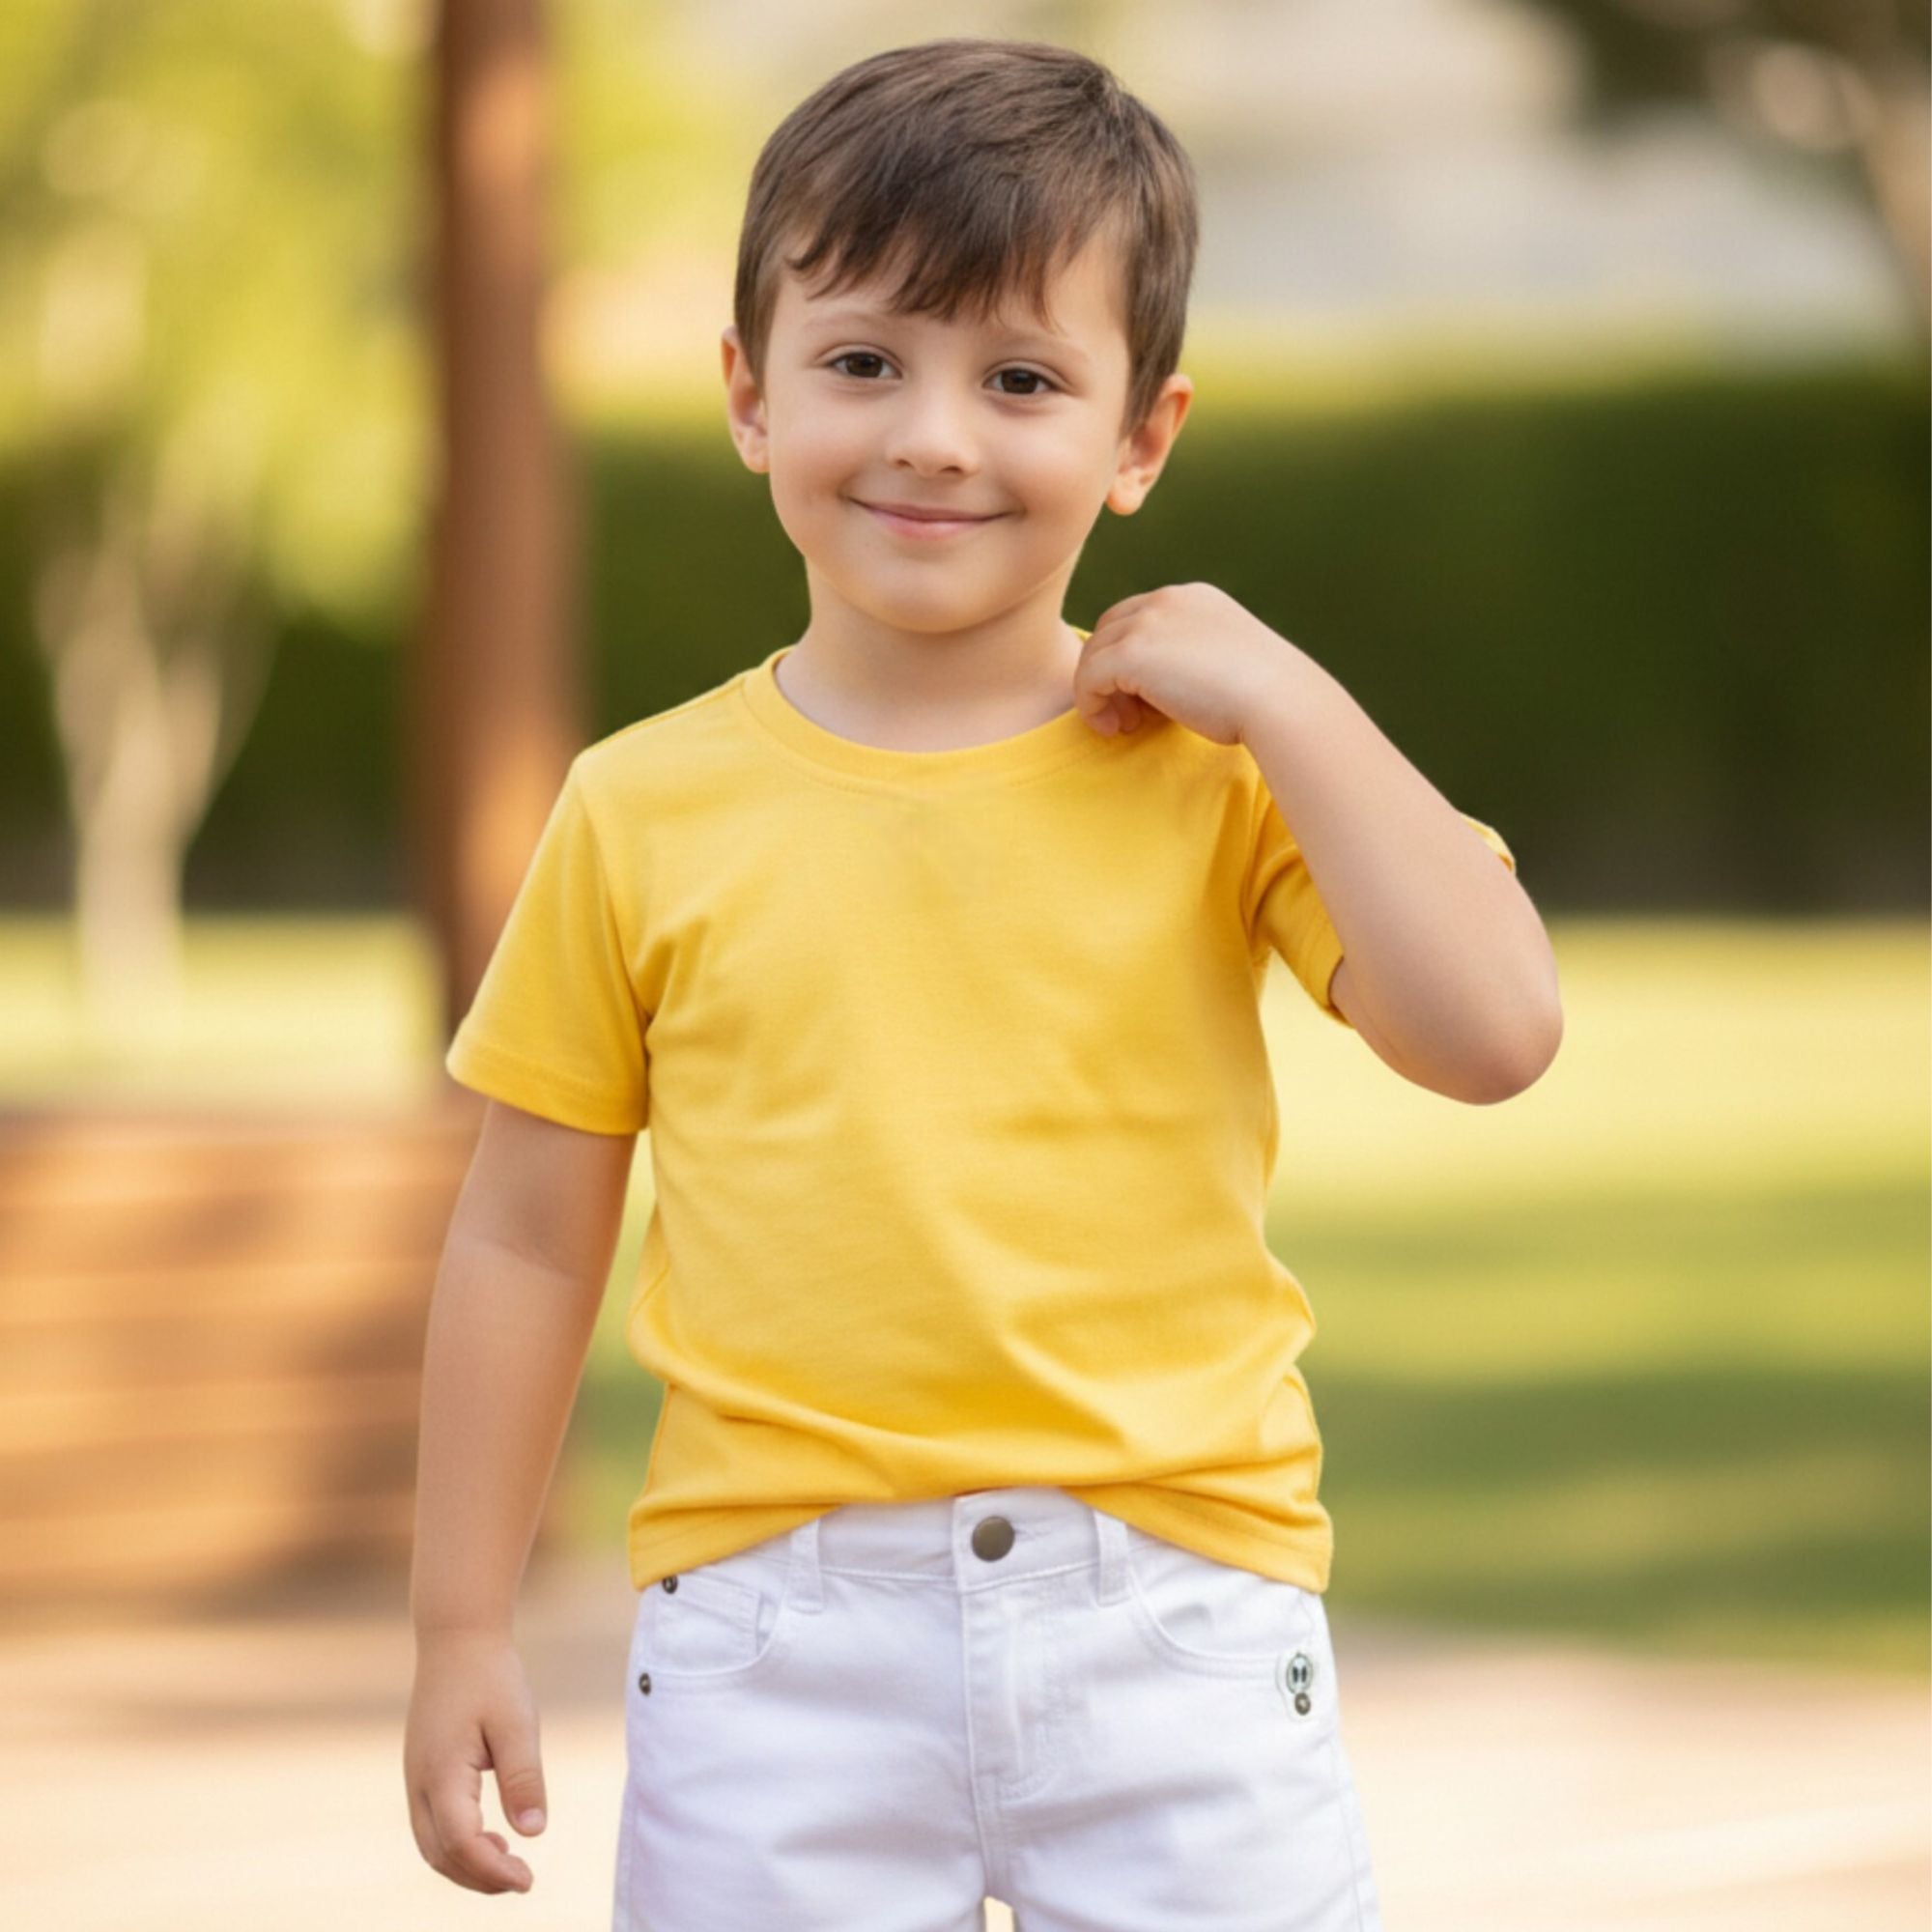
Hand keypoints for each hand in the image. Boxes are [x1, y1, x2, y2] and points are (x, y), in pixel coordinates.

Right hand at [405, 1628, 548, 1894]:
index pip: (461, 1842)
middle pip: (440, 1854)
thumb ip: (523, 1778)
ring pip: (431, 1845)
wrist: (457, 1638)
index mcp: (441, 1773)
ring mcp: (415, 1779)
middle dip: (479, 1878)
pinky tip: (491, 1840)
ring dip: (466, 1866)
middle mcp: (419, 1783)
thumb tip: (534, 1833)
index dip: (493, 1871)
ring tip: (509, 1866)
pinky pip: (431, 1826)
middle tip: (522, 1881)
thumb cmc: (491, 1677)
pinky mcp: (421, 1773)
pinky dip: (457, 1846)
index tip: (528, 1881)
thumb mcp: (517, 1723)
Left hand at [1072, 582, 1309, 747]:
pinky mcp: (1131, 654)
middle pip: (1108, 631)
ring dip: (1100, 692)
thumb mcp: (1228, 660)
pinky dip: (1091, 706)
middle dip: (1110, 672)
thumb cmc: (1266, 695)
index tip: (1146, 699)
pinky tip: (1112, 728)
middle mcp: (1166, 599)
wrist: (1279, 701)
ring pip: (1092, 654)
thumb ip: (1194, 658)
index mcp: (1192, 597)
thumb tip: (1168, 685)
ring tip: (1124, 725)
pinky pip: (1087, 678)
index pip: (1137, 618)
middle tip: (1130, 715)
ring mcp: (1147, 623)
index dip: (1131, 659)